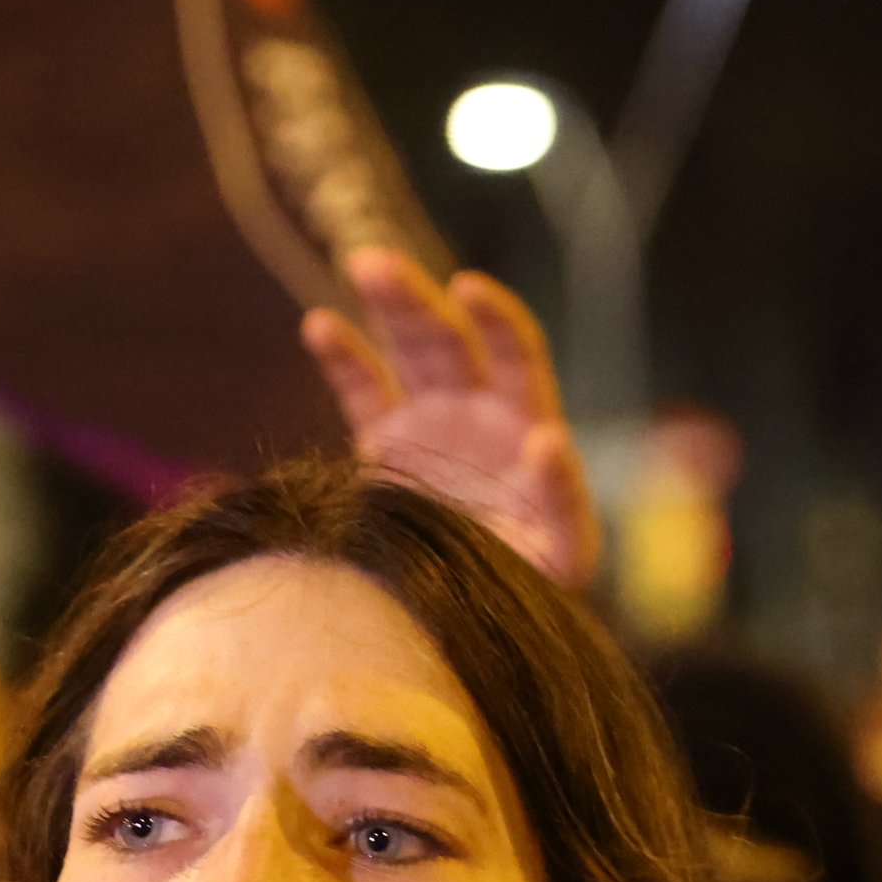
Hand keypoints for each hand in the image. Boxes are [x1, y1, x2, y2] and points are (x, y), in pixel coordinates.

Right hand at [304, 248, 605, 589]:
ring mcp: (429, 425)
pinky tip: (320, 325)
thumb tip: (547, 439)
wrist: (472, 617)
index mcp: (525, 424)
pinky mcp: (385, 449)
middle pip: (451, 340)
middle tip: (377, 266)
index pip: (517, 353)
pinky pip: (363, 391)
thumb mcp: (562, 551)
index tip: (467, 287)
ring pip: (407, 350)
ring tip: (362, 265)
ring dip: (388, 306)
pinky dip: (344, 357)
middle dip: (416, 300)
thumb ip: (561, 498)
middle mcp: (479, 412)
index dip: (496, 317)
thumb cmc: (533, 585)